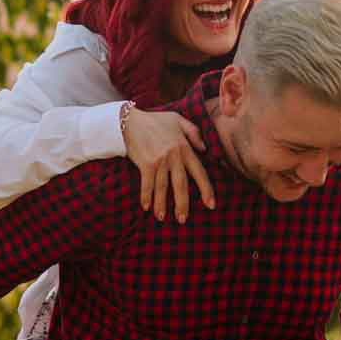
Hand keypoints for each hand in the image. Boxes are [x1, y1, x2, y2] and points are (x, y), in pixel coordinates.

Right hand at [124, 107, 213, 222]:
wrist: (130, 120)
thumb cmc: (155, 120)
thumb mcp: (178, 120)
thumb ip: (193, 132)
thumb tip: (205, 149)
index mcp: (184, 148)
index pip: (199, 172)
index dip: (206, 190)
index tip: (211, 205)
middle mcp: (174, 156)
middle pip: (181, 185)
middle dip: (182, 204)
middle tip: (183, 219)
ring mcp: (159, 160)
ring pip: (163, 187)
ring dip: (161, 204)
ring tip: (162, 218)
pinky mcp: (145, 163)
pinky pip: (147, 184)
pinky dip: (146, 196)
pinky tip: (146, 208)